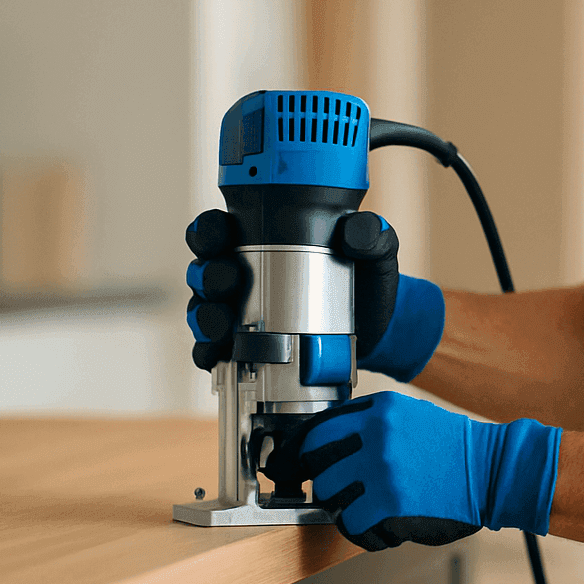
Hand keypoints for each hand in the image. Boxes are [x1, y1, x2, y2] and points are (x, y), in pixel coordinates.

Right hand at [184, 209, 445, 380]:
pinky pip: (212, 350)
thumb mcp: (375, 253)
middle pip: (203, 269)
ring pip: (201, 310)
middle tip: (228, 281)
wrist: (381, 331)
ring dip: (204, 316)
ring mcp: (239, 313)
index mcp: (263, 241)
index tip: (220, 234)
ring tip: (222, 325)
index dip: (209, 229)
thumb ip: (370, 235)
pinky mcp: (244, 347)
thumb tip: (356, 231)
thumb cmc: (367, 282)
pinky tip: (217, 356)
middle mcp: (242, 274)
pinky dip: (208, 353)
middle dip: (208, 275)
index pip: (219, 228)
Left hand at [296, 390, 560, 550]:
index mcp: (379, 409)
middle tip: (345, 493)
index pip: (317, 430)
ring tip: (373, 510)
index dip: (301, 453)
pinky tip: (384, 526)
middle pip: (316, 466)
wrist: (492, 470)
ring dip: (346, 509)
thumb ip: (369, 422)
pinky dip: (364, 531)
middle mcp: (376, 434)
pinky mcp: (389, 501)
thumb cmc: (453, 448)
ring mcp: (381, 468)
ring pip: (330, 497)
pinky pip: (351, 524)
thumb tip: (323, 442)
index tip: (294, 466)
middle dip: (327, 484)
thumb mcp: (410, 415)